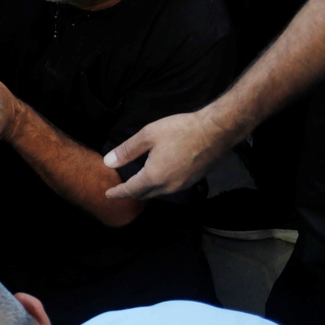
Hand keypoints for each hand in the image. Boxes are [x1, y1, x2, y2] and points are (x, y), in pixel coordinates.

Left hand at [103, 108, 232, 198]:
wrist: (217, 131)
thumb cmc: (180, 130)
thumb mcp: (148, 135)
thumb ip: (127, 151)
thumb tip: (109, 162)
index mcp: (154, 176)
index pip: (131, 190)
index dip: (118, 192)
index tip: (108, 194)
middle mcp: (168, 186)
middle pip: (145, 194)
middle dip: (131, 193)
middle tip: (121, 188)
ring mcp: (183, 185)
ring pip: (159, 193)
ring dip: (146, 190)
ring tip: (137, 183)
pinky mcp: (193, 181)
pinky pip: (171, 188)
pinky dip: (160, 186)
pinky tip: (158, 177)